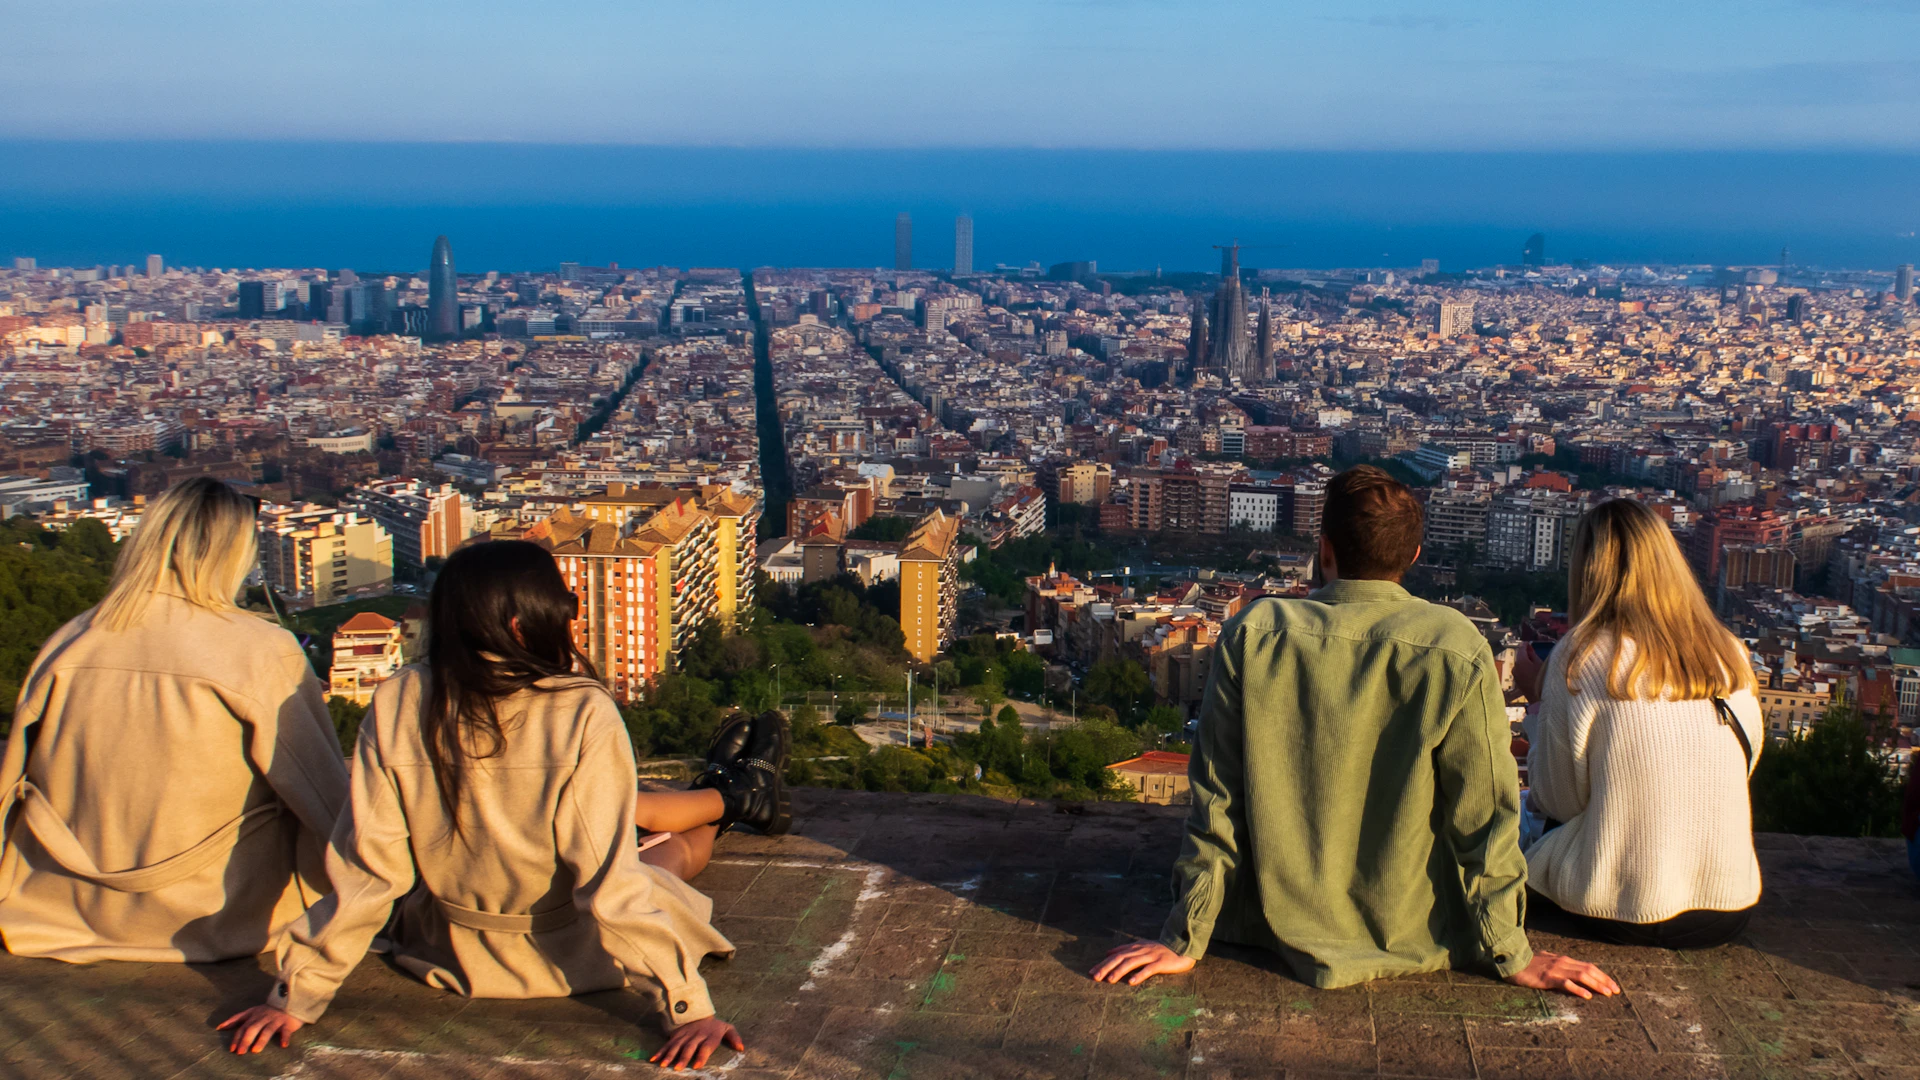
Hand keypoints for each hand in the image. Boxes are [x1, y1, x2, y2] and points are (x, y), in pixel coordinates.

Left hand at [216, 1004, 304, 1053]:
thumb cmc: (268, 1011)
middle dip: (246, 1040)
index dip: (237, 1038)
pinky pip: (286, 1030)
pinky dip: (285, 1037)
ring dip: (261, 1040)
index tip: (232, 1049)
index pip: (243, 1027)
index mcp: (254, 1015)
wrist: (290, 1001)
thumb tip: (220, 1027)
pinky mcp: (287, 1022)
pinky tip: (283, 1045)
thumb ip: (237, 1019)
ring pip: (267, 1030)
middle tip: (240, 1052)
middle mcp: (263, 1017)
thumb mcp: (252, 1012)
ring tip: (255, 1051)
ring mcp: (275, 1019)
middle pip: (253, 1028)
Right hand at [649, 1016, 743, 1070]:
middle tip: (678, 1068)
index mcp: (709, 1035)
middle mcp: (696, 1036)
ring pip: (676, 1046)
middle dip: (683, 1058)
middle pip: (689, 1047)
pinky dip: (660, 1052)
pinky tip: (653, 1059)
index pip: (706, 1046)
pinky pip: (667, 1044)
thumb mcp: (727, 1028)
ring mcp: (685, 1035)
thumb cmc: (714, 1026)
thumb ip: (734, 1037)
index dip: (701, 1056)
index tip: (696, 1066)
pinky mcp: (676, 1035)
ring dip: (669, 1055)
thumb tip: (741, 1048)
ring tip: (664, 1065)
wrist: (699, 1011)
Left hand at [1090, 940, 1196, 985]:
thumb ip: (1125, 949)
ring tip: (1109, 980)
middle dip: (1106, 967)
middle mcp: (1140, 950)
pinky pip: (1148, 969)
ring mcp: (1150, 956)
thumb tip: (1108, 952)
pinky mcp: (1160, 963)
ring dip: (1119, 971)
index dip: (1103, 963)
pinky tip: (1131, 982)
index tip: (1091, 971)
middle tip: (1095, 977)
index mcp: (1135, 947)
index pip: (1115, 955)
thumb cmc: (1160, 949)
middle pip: (1120, 958)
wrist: (1182, 947)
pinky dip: (1139, 975)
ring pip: (1131, 962)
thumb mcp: (1140, 946)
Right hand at [1505, 951, 1619, 999]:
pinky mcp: (1547, 978)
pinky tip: (1587, 996)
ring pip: (1582, 976)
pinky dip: (1578, 989)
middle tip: (1616, 991)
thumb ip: (1558, 964)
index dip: (1603, 975)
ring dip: (1597, 985)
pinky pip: (1566, 983)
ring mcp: (1555, 969)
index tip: (1613, 985)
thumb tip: (1569, 970)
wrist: (1510, 961)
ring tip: (1607, 993)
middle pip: (1589, 970)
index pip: (1588, 966)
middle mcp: (1562, 962)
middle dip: (1605, 980)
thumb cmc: (1527, 963)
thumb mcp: (1546, 961)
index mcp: (1563, 959)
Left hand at [1513, 644, 1546, 702]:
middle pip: (1519, 657)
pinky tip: (1532, 670)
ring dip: (1525, 661)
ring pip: (1519, 664)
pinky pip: (1520, 671)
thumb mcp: (1540, 664)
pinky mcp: (1517, 681)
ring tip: (1534, 661)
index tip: (1528, 643)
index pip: (1521, 648)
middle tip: (1533, 651)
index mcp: (1520, 661)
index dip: (1525, 645)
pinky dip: (1524, 668)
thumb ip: (1533, 654)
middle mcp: (1515, 667)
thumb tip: (1528, 648)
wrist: (1539, 698)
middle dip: (1525, 654)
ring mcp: (1515, 675)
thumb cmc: (1543, 679)